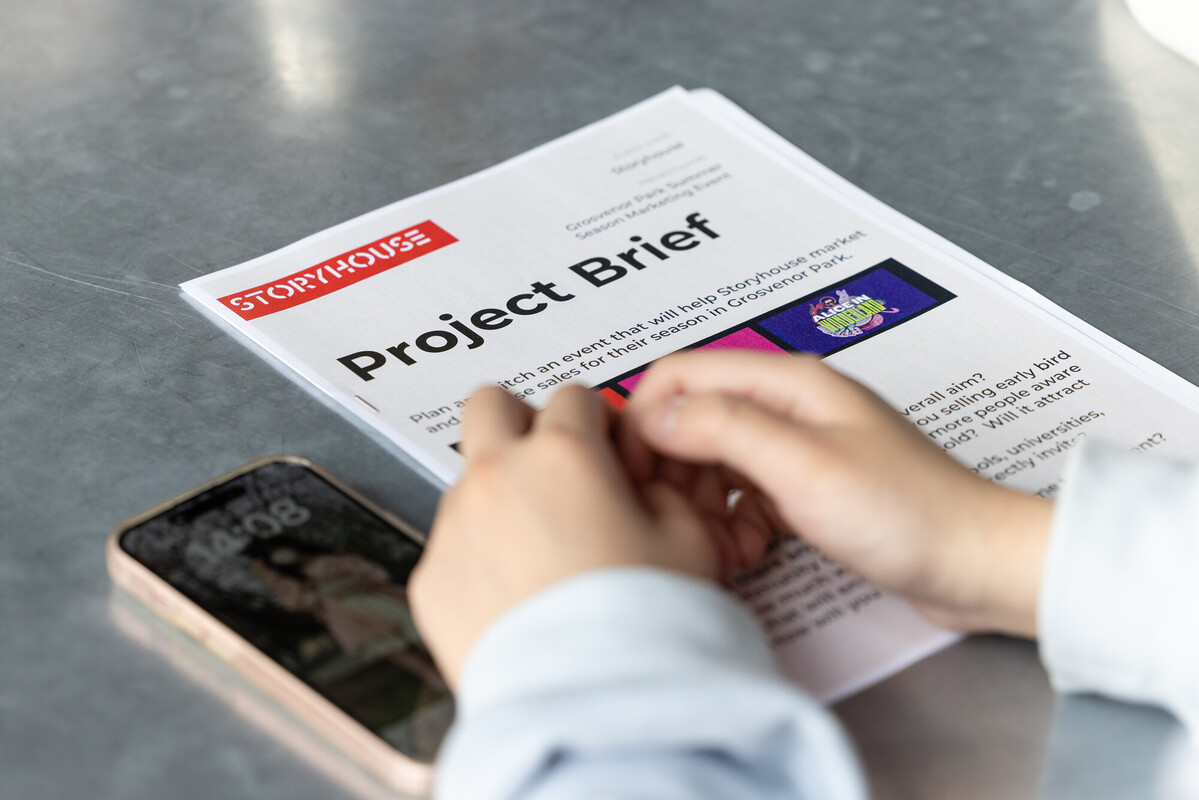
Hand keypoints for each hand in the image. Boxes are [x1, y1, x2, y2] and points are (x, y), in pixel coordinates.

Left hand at [409, 385, 724, 688]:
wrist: (590, 702)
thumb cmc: (640, 626)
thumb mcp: (689, 539)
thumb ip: (663, 491)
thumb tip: (644, 485)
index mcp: (564, 455)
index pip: (573, 396)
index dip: (595, 420)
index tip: (603, 447)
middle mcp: (498, 479)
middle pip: (490, 405)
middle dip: (521, 422)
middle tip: (550, 460)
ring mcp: (456, 527)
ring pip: (468, 479)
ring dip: (500, 496)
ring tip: (542, 551)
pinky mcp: (431, 579)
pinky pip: (451, 546)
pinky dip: (479, 557)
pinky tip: (518, 594)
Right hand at [624, 351, 1052, 637]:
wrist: (975, 563)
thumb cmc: (910, 514)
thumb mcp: (803, 467)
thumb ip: (723, 429)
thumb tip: (652, 414)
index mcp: (787, 381)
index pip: (681, 374)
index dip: (645, 418)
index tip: (632, 471)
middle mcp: (789, 405)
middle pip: (692, 416)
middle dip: (672, 467)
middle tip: (675, 518)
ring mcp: (798, 445)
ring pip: (713, 459)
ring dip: (701, 499)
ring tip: (719, 542)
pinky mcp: (807, 485)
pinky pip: (742, 492)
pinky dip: (732, 519)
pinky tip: (748, 548)